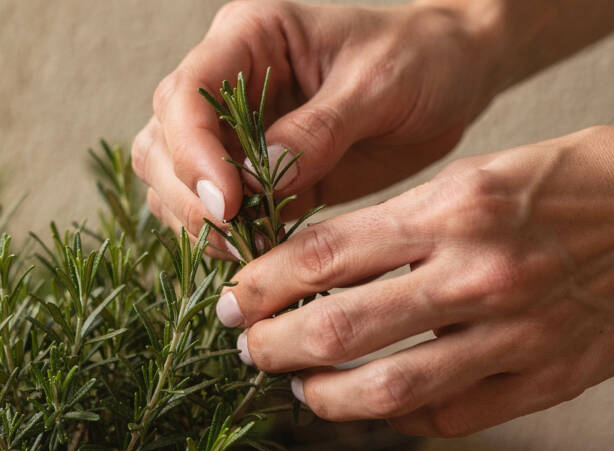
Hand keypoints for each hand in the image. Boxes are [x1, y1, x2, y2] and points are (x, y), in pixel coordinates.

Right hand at [133, 0, 498, 256]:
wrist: (453, 75)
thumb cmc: (422, 59)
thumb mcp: (380, 84)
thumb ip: (320, 130)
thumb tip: (261, 181)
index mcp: (248, 36)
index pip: (185, 95)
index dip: (193, 153)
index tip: (229, 201)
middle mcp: (224, 79)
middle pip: (161, 143)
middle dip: (188, 196)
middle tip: (238, 235)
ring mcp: (230, 130)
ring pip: (169, 182)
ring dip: (197, 223)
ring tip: (250, 249)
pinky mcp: (249, 173)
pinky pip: (208, 211)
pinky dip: (220, 238)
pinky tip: (257, 252)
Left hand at [222, 123, 613, 435]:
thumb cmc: (578, 181)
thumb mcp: (480, 172)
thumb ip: (402, 222)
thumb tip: (316, 269)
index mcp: (455, 207)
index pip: (324, 253)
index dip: (261, 285)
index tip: (232, 301)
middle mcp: (480, 273)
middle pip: (339, 328)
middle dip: (274, 347)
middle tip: (248, 351)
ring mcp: (516, 334)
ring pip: (388, 390)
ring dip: (324, 397)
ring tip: (300, 388)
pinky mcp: (548, 380)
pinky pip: (450, 417)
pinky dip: (402, 417)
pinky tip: (380, 405)